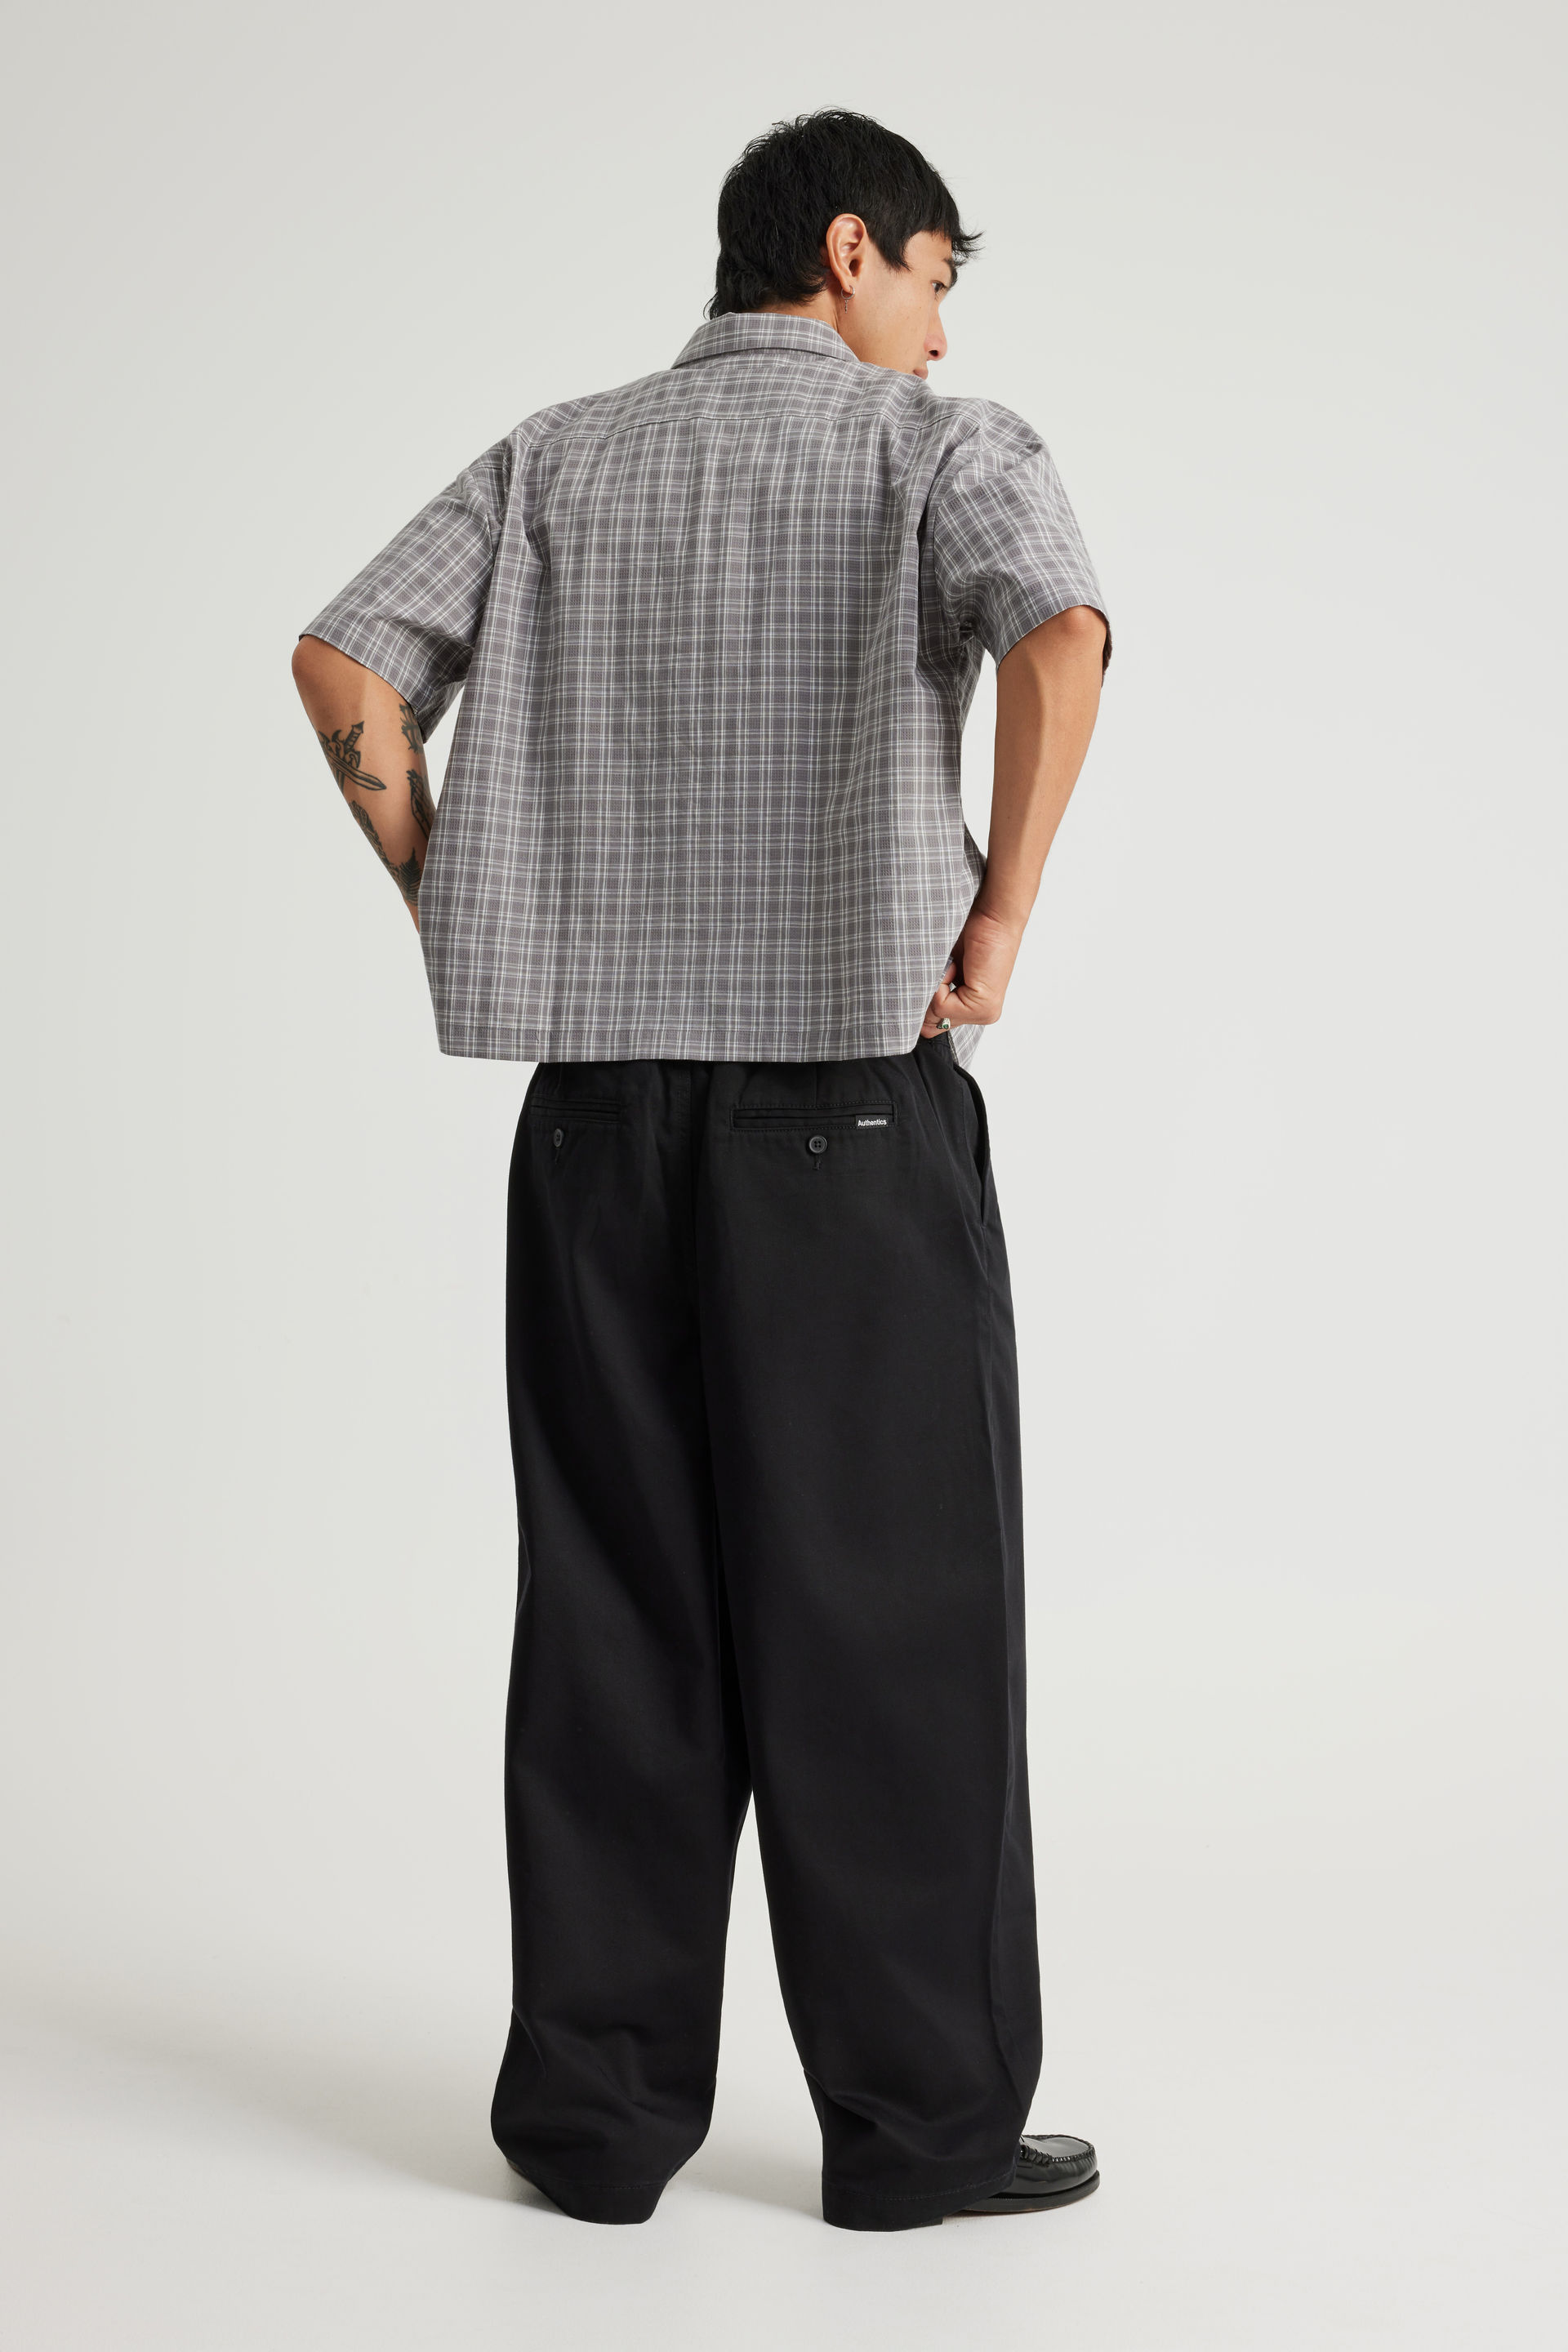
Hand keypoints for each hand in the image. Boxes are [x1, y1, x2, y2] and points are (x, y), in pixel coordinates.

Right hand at [919, 905, 1024, 1036]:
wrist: (993, 915)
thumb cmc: (971, 932)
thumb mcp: (945, 968)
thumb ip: (931, 993)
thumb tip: (907, 1012)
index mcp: (973, 1008)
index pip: (932, 1026)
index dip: (920, 1006)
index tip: (922, 981)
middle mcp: (981, 1015)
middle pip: (929, 1025)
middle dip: (924, 998)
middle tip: (940, 972)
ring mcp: (984, 1013)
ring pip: (934, 1014)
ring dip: (934, 986)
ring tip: (952, 965)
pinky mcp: (983, 1007)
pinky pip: (940, 1004)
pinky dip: (941, 981)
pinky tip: (957, 965)